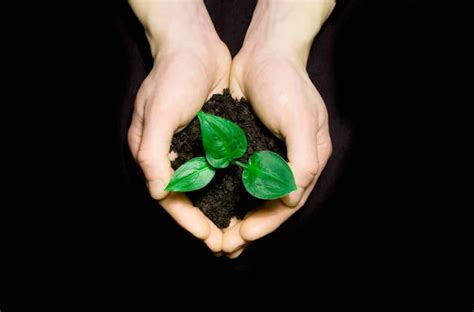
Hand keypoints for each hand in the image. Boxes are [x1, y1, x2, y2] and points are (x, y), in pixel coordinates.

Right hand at [128, 1, 230, 252]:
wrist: (195, 46)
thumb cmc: (173, 76)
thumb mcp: (158, 111)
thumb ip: (153, 152)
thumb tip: (157, 191)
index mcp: (155, 154)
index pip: (169, 198)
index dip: (187, 220)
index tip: (208, 237)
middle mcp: (173, 156)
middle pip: (189, 200)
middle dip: (206, 224)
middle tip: (227, 245)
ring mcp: (194, 150)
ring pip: (207, 190)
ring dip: (221, 212)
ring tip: (239, 232)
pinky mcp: (213, 141)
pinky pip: (222, 172)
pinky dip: (231, 189)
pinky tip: (248, 200)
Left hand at [222, 0, 334, 257]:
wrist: (264, 53)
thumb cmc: (285, 83)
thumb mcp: (300, 119)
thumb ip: (302, 159)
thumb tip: (291, 198)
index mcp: (308, 159)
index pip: (289, 201)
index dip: (268, 222)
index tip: (244, 234)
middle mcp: (290, 162)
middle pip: (271, 205)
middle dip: (251, 226)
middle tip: (226, 245)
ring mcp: (269, 155)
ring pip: (254, 196)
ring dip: (238, 216)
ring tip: (218, 235)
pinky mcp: (250, 147)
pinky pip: (240, 178)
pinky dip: (229, 194)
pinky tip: (214, 205)